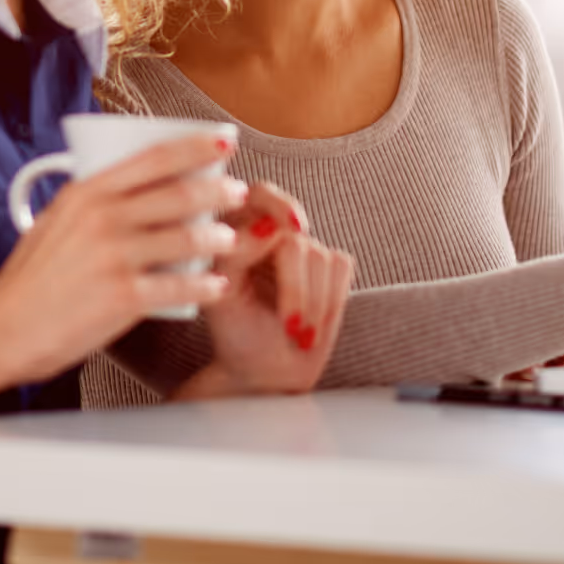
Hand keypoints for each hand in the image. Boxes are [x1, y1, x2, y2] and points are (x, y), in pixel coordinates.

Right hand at [0, 133, 247, 382]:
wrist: (4, 327)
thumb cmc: (29, 278)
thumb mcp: (55, 220)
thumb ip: (92, 201)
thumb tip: (127, 188)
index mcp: (87, 193)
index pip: (153, 158)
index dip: (195, 147)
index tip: (222, 142)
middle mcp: (103, 217)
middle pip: (178, 194)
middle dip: (218, 191)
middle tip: (238, 192)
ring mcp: (114, 255)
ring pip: (187, 238)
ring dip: (219, 237)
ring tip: (229, 239)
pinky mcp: (123, 296)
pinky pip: (180, 286)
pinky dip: (205, 285)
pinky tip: (216, 285)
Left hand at [183, 183, 352, 397]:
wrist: (265, 369)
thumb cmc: (235, 331)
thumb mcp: (221, 297)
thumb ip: (236, 256)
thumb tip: (266, 228)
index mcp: (235, 228)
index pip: (260, 194)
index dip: (279, 205)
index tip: (295, 228)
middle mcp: (270, 231)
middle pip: (296, 240)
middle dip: (296, 288)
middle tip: (289, 323)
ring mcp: (303, 247)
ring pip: (321, 256)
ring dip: (312, 304)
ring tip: (295, 330)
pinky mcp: (330, 265)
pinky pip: (342, 266)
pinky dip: (330, 301)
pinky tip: (311, 322)